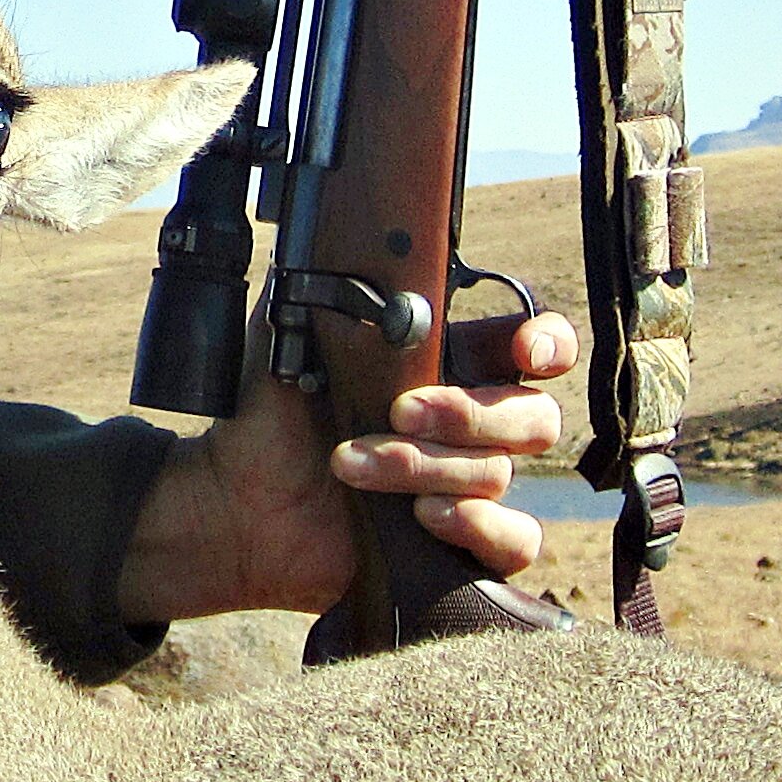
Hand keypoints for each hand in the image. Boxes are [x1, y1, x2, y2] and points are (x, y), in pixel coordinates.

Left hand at [114, 307, 577, 622]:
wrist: (236, 503)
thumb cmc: (267, 416)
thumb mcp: (287, 335)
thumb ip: (321, 284)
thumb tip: (339, 235)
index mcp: (445, 366)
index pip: (528, 346)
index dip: (546, 344)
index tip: (526, 351)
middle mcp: (469, 425)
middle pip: (531, 414)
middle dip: (467, 411)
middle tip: (398, 411)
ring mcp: (468, 487)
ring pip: (500, 473)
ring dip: (425, 466)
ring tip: (352, 465)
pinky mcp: (462, 546)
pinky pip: (516, 540)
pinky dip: (479, 525)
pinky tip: (427, 516)